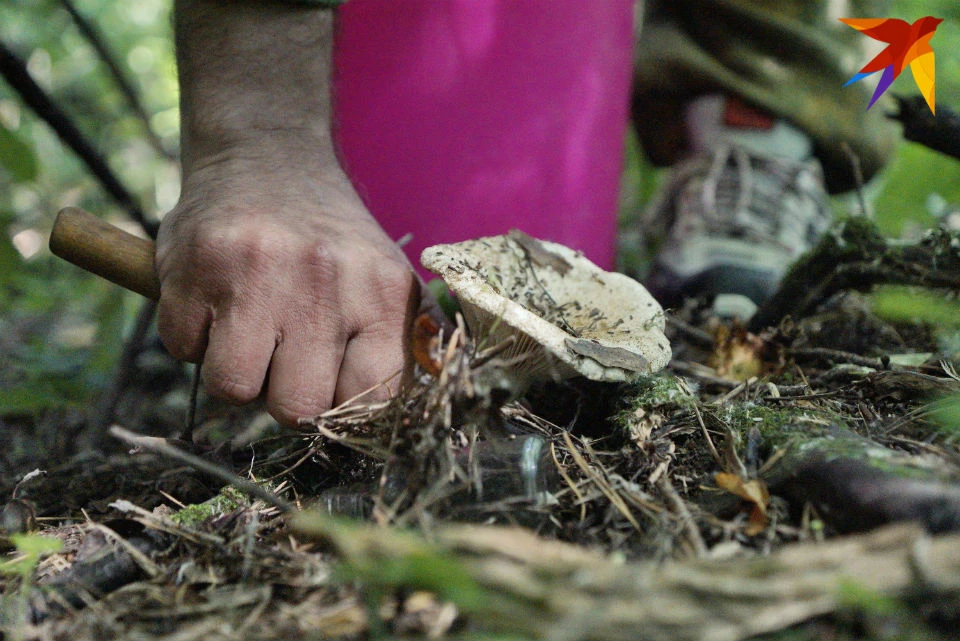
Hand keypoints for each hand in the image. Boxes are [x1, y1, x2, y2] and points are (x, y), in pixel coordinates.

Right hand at [156, 153, 418, 424]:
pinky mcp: (192, 267)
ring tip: (249, 333)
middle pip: (298, 409)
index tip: (331, 394)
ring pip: (232, 388)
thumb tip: (396, 420)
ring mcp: (254, 273)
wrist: (267, 153)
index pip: (375, 400)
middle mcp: (323, 281)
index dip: (345, 412)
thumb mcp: (383, 278)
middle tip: (285, 362)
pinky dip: (193, 338)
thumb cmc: (329, 237)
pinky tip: (215, 302)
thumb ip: (397, 345)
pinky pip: (182, 351)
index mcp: (382, 291)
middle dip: (285, 398)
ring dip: (234, 373)